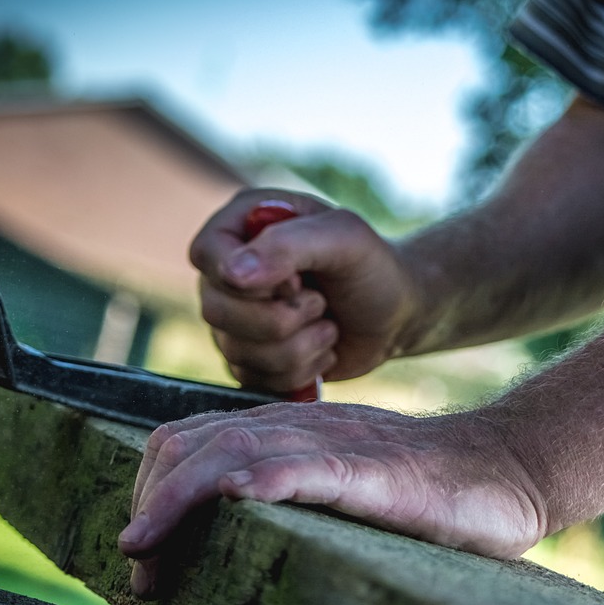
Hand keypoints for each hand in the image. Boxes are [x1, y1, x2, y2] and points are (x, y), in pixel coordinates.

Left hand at [117, 404, 547, 597]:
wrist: (508, 466)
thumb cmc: (431, 493)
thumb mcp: (345, 487)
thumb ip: (292, 494)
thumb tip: (228, 537)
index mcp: (288, 433)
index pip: (188, 440)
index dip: (150, 491)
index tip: (141, 553)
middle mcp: (301, 429)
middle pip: (191, 443)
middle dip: (148, 506)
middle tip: (138, 573)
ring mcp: (337, 445)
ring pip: (233, 451)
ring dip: (178, 502)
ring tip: (148, 552)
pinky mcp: (375, 471)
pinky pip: (307, 467)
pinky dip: (261, 480)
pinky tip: (235, 500)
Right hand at [190, 189, 420, 392]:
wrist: (397, 314)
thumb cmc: (373, 267)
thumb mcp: (344, 238)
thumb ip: (288, 246)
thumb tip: (230, 274)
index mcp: (243, 224)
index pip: (207, 254)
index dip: (250, 280)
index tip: (299, 280)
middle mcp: (229, 270)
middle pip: (216, 311)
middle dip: (282, 319)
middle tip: (321, 302)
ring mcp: (235, 318)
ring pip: (237, 352)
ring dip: (299, 346)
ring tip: (327, 325)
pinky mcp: (249, 358)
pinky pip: (253, 380)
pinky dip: (299, 371)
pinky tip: (320, 349)